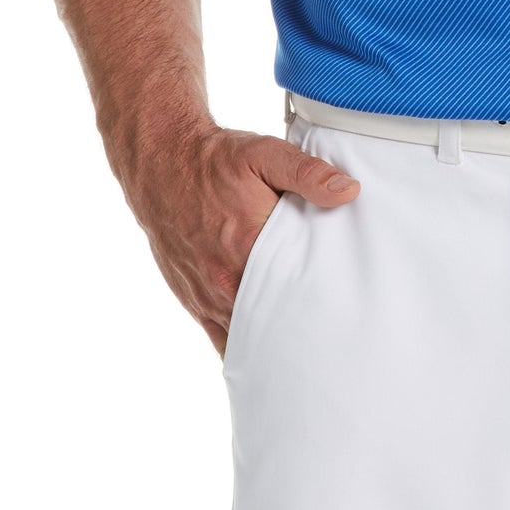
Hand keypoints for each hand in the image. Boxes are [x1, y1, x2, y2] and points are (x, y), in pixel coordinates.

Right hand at [128, 122, 360, 357]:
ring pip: (248, 337)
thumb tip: (347, 192)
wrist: (161, 166)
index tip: (344, 308)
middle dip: (302, 329)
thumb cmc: (215, 162)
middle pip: (274, 321)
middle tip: (332, 336)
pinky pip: (221, 339)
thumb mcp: (264, 155)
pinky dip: (245, 347)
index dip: (322, 300)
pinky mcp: (193, 300)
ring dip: (273, 341)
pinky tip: (266, 354)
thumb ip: (307, 175)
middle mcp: (225, 278)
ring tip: (305, 348)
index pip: (297, 289)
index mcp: (248, 246)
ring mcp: (207, 295)